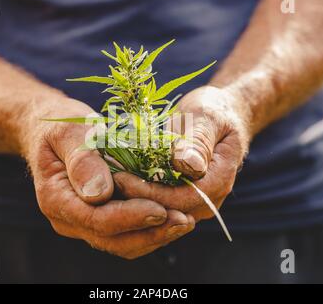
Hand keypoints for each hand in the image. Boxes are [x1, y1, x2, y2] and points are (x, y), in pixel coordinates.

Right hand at [22, 95, 194, 258]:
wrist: (53, 134)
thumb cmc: (61, 126)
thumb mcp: (68, 131)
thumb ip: (81, 159)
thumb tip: (99, 193)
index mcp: (56, 199)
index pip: (96, 220)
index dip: (130, 217)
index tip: (161, 208)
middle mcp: (68, 219)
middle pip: (112, 240)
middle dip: (150, 233)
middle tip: (184, 220)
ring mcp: (83, 222)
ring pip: (122, 243)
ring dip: (155, 235)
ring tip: (184, 220)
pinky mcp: (98, 219)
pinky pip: (126, 234)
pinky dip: (150, 229)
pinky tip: (172, 216)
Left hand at [114, 85, 249, 220]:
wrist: (220, 116)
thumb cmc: (215, 111)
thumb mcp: (208, 117)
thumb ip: (198, 141)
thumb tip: (186, 165)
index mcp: (218, 182)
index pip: (178, 201)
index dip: (147, 193)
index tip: (118, 177)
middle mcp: (206, 199)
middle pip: (164, 211)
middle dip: (132, 197)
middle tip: (101, 178)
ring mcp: (192, 201)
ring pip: (156, 208)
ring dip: (129, 195)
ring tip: (102, 176)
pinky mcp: (179, 195)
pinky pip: (154, 199)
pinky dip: (134, 188)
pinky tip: (113, 174)